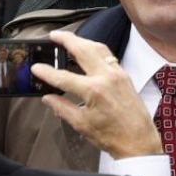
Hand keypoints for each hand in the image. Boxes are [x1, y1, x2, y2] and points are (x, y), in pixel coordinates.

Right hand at [32, 30, 162, 158]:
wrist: (139, 141)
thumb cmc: (113, 136)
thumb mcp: (82, 125)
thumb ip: (62, 108)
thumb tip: (48, 98)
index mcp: (94, 90)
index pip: (63, 77)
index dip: (47, 72)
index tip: (36, 67)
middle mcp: (106, 77)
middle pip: (82, 50)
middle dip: (66, 39)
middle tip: (53, 35)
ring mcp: (117, 73)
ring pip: (97, 48)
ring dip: (82, 40)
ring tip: (69, 38)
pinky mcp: (124, 75)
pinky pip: (108, 55)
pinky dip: (96, 49)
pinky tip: (88, 50)